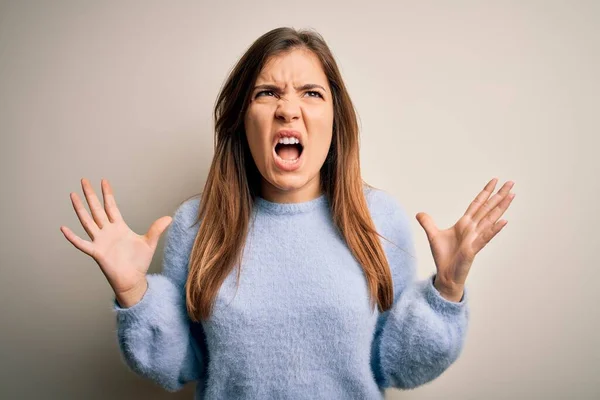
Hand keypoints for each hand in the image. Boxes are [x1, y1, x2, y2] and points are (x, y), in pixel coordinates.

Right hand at [60, 178, 172, 297]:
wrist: (133, 279)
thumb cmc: (139, 262)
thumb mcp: (149, 243)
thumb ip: (156, 229)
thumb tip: (169, 218)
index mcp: (119, 227)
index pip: (111, 206)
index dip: (108, 194)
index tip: (104, 181)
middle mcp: (108, 231)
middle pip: (97, 209)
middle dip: (91, 195)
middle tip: (84, 180)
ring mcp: (101, 241)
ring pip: (88, 221)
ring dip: (80, 209)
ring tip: (72, 195)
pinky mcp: (97, 252)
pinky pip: (82, 243)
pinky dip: (73, 237)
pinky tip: (64, 228)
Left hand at [415, 178, 515, 299]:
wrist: (446, 274)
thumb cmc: (444, 257)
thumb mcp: (433, 236)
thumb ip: (428, 223)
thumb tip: (419, 213)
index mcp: (464, 224)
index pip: (477, 204)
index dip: (485, 192)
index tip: (495, 181)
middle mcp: (473, 229)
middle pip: (488, 208)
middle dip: (499, 195)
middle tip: (511, 183)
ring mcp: (475, 238)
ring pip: (490, 219)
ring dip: (501, 208)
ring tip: (511, 196)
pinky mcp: (473, 249)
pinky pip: (485, 237)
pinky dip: (494, 229)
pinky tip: (504, 221)